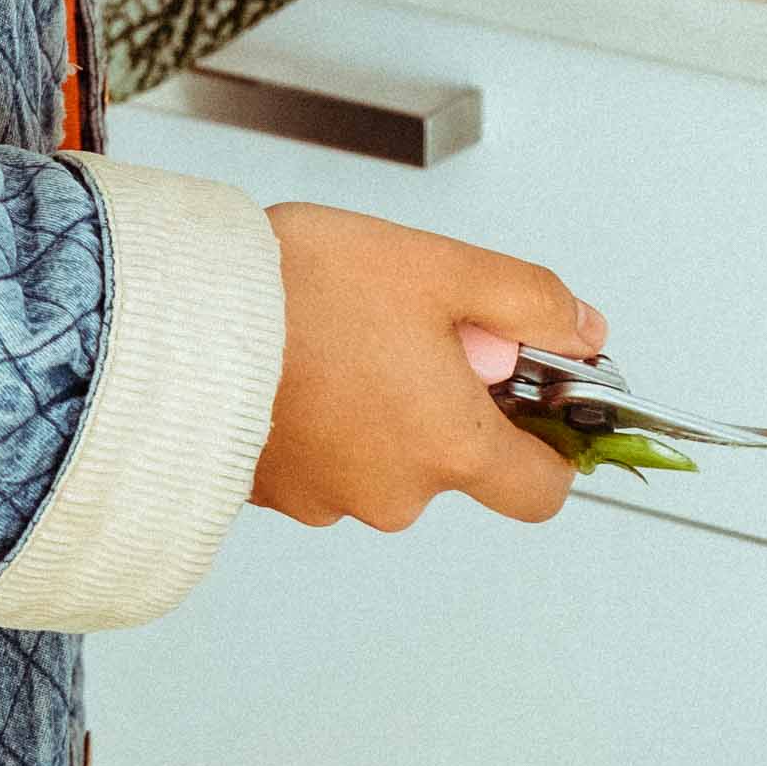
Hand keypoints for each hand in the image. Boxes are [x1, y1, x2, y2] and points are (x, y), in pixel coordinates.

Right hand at [250, 203, 606, 532]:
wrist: (183, 315)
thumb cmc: (306, 290)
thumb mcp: (437, 267)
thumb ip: (525, 299)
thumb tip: (583, 332)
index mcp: (450, 448)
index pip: (541, 489)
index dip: (548, 442)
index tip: (531, 393)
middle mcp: (397, 492)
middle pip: (451, 457)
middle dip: (439, 397)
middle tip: (400, 323)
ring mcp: (329, 498)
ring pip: (382, 455)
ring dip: (374, 406)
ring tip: (330, 332)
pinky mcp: (272, 491)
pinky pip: (321, 458)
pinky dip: (319, 419)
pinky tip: (292, 360)